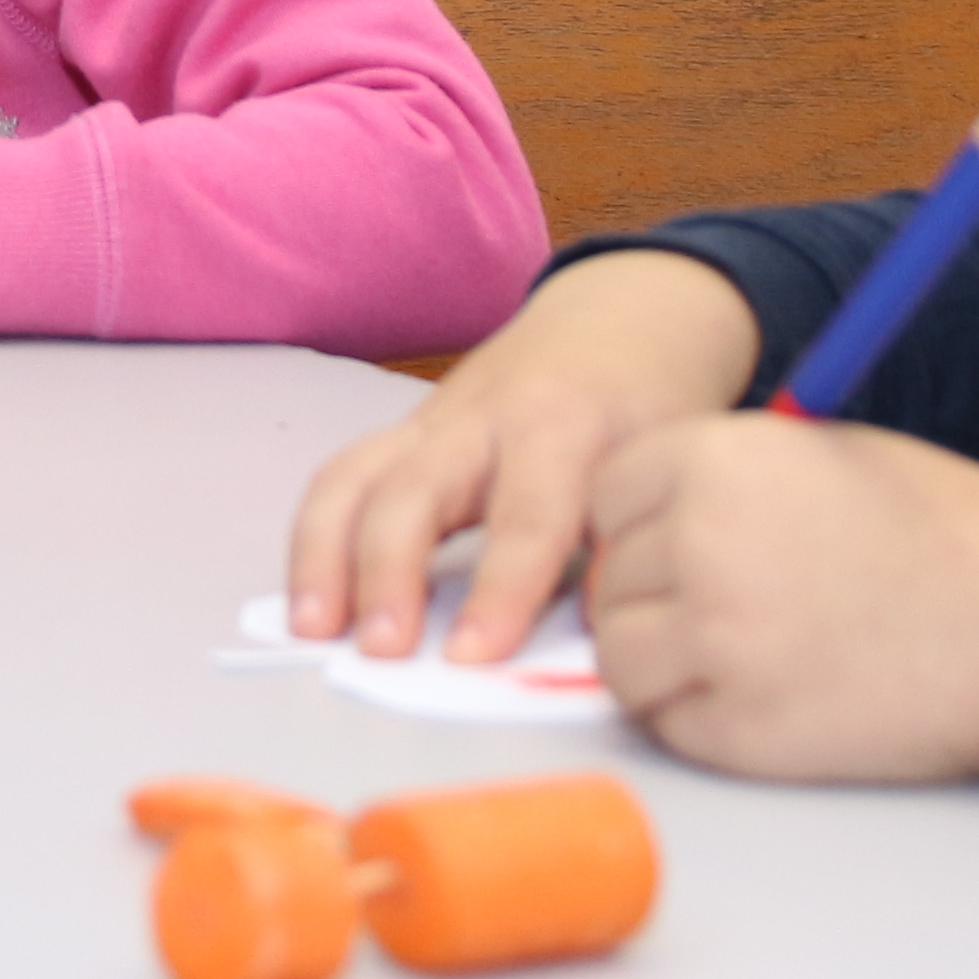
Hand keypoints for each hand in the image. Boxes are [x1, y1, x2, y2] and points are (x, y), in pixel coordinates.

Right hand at [285, 248, 759, 658]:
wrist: (618, 323)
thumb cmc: (646, 407)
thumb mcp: (667, 465)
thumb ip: (632, 542)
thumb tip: (602, 640)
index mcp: (565, 426)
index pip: (527, 514)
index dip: (500, 588)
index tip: (472, 655)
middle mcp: (484, 418)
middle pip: (415, 488)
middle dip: (388, 571)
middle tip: (380, 651)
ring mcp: (430, 422)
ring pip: (355, 476)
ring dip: (324, 556)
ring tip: (312, 629)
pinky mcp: (402, 435)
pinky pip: (341, 478)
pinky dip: (314, 539)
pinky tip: (311, 600)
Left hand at [579, 412, 978, 785]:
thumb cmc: (945, 533)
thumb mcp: (824, 455)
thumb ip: (727, 476)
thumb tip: (650, 517)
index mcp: (718, 461)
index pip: (608, 495)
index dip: (636, 524)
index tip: (672, 547)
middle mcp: (701, 544)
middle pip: (609, 579)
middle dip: (650, 596)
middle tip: (720, 611)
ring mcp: (718, 642)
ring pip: (619, 658)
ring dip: (657, 662)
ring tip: (729, 658)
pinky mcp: (742, 730)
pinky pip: (668, 725)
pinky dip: (696, 718)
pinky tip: (762, 698)